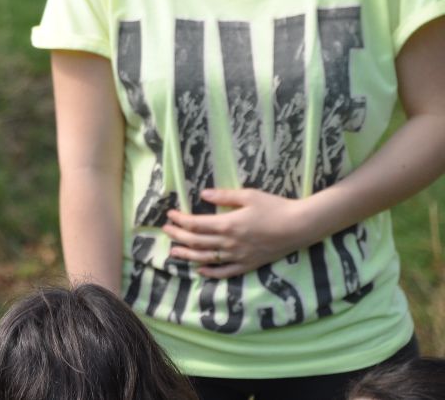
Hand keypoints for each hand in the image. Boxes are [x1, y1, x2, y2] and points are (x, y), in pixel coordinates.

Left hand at [163, 187, 314, 277]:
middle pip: (197, 241)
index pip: (196, 224)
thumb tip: (203, 193)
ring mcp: (239, 256)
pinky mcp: (249, 265)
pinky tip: (200, 270)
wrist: (300, 226)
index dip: (180, 220)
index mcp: (228, 224)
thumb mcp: (249, 195)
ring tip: (173, 252)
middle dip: (178, 236)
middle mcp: (230, 243)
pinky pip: (225, 272)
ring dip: (187, 255)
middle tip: (165, 231)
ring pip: (206, 258)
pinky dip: (211, 272)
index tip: (170, 215)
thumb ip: (224, 195)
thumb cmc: (275, 207)